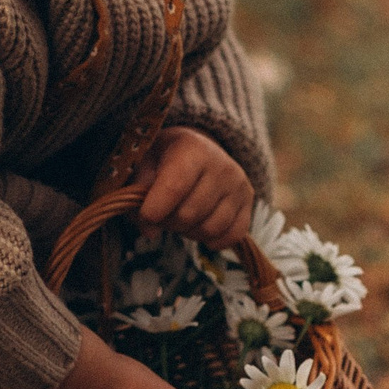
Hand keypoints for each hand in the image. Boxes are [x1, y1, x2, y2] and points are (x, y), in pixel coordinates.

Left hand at [129, 126, 253, 248]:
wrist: (200, 149)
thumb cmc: (166, 157)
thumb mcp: (145, 162)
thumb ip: (139, 192)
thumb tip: (149, 229)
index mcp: (193, 148)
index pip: (174, 188)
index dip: (153, 210)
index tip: (145, 215)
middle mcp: (221, 165)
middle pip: (188, 215)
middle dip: (168, 222)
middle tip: (163, 213)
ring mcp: (238, 185)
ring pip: (209, 229)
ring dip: (188, 232)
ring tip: (182, 215)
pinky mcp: (249, 203)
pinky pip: (231, 237)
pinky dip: (212, 240)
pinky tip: (200, 225)